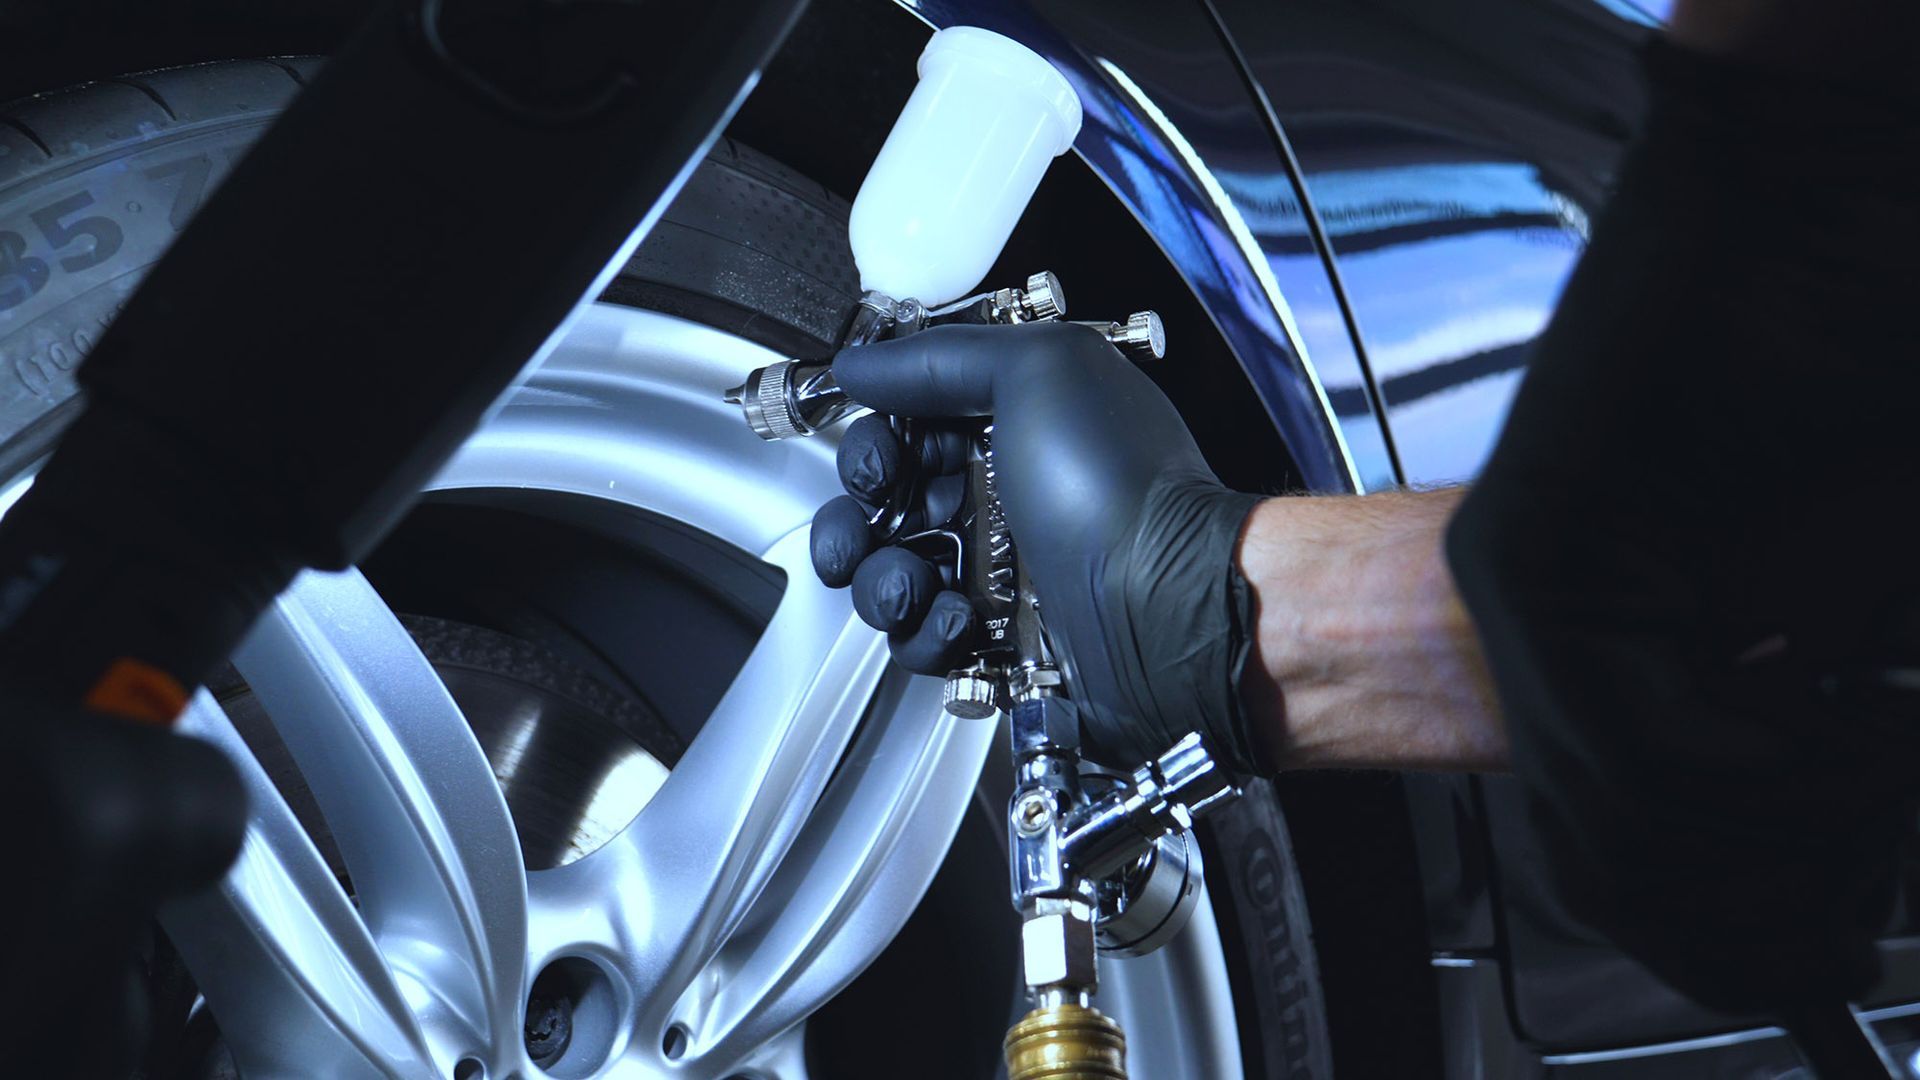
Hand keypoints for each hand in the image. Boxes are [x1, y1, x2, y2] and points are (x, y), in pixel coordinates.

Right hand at [808, 321, 1268, 773]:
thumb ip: (938, 356)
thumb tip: (863, 363)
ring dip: (881, 583)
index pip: (902, 433)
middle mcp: (1002, 497)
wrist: (1167, 605)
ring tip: (912, 585)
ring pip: (890, 579)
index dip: (870, 449)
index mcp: (1010, 429)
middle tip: (875, 527)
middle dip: (857, 521)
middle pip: (882, 510)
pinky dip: (924, 636)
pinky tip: (956, 622)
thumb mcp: (1038, 370)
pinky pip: (924, 642)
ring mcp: (1000, 573)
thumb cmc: (1121, 487)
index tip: (876, 464)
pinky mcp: (1000, 642)